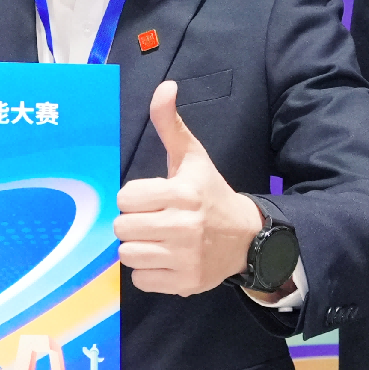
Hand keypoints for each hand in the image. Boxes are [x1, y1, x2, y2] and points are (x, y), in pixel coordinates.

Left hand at [112, 80, 263, 295]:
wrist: (246, 237)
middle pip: (122, 228)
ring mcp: (185, 257)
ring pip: (128, 255)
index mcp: (183, 192)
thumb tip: (165, 87)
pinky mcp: (185, 282)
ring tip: (157, 240)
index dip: (134, 198)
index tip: (152, 198)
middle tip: (152, 220)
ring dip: (138, 248)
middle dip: (133, 223)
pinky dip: (148, 272)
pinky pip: (140, 279)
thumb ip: (170, 124)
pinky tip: (165, 259)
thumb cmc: (210, 194)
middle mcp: (184, 226)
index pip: (126, 198)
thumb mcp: (192, 157)